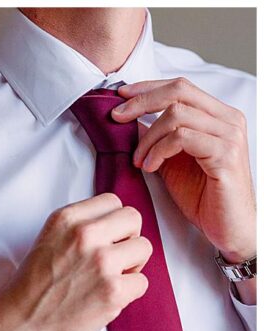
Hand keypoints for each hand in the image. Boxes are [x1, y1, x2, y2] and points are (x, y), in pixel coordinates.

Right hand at [0, 193, 151, 330]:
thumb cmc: (28, 296)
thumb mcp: (46, 245)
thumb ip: (77, 232)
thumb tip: (112, 233)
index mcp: (66, 219)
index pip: (112, 202)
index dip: (112, 225)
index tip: (103, 242)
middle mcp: (85, 235)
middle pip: (133, 219)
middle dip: (127, 240)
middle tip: (111, 262)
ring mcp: (101, 262)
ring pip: (144, 248)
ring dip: (132, 267)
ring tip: (108, 283)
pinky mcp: (113, 291)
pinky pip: (142, 283)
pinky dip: (128, 295)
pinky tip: (104, 302)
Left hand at [113, 79, 255, 268]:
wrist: (228, 228)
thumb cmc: (203, 198)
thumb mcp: (172, 164)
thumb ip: (156, 141)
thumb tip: (129, 124)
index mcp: (216, 116)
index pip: (180, 87)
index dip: (147, 88)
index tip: (119, 96)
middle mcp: (227, 119)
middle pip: (178, 91)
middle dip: (141, 102)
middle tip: (116, 118)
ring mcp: (228, 134)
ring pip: (177, 114)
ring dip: (148, 137)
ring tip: (138, 161)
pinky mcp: (225, 154)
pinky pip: (183, 137)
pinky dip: (159, 150)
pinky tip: (150, 167)